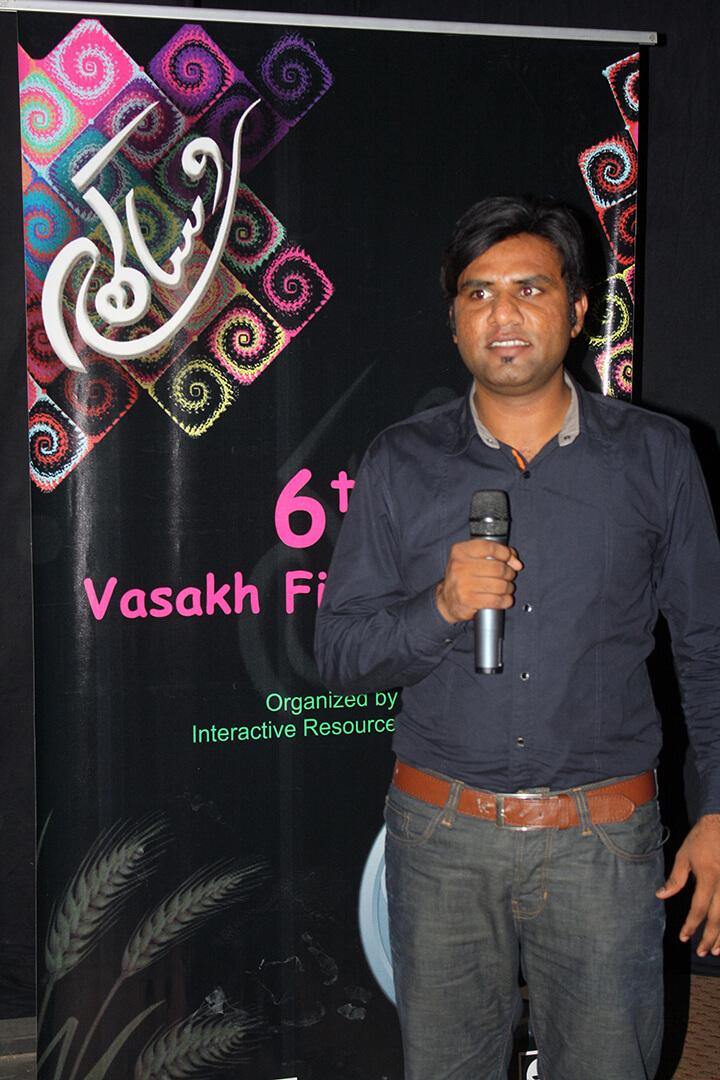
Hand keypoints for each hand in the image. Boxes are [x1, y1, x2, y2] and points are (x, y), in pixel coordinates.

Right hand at [435, 539, 522, 623]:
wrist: (447, 599)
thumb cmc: (464, 576)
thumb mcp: (474, 558)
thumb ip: (496, 553)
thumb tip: (516, 563)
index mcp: (461, 551)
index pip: (490, 547)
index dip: (505, 553)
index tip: (509, 559)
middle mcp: (460, 566)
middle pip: (498, 568)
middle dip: (509, 573)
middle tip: (509, 576)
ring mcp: (463, 584)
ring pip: (500, 585)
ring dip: (508, 588)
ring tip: (506, 588)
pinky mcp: (468, 600)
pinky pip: (496, 600)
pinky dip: (505, 600)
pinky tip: (504, 599)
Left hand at [656, 813, 719, 954]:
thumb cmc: (702, 838)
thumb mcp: (684, 855)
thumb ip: (676, 878)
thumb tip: (661, 895)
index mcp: (708, 876)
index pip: (699, 909)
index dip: (691, 925)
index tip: (684, 937)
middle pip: (718, 918)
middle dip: (709, 938)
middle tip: (702, 952)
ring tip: (715, 950)